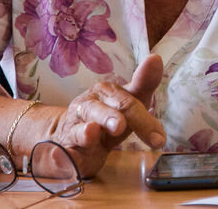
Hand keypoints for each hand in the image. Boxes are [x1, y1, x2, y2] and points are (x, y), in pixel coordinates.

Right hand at [51, 54, 165, 175]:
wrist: (69, 136)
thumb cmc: (107, 117)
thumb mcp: (127, 102)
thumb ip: (144, 83)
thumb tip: (156, 58)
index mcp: (105, 94)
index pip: (126, 101)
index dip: (142, 117)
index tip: (158, 131)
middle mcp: (87, 108)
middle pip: (100, 112)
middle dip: (109, 117)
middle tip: (120, 126)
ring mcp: (73, 130)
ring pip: (78, 130)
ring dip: (84, 132)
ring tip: (91, 132)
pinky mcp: (63, 153)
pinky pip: (60, 155)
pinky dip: (61, 157)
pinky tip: (64, 159)